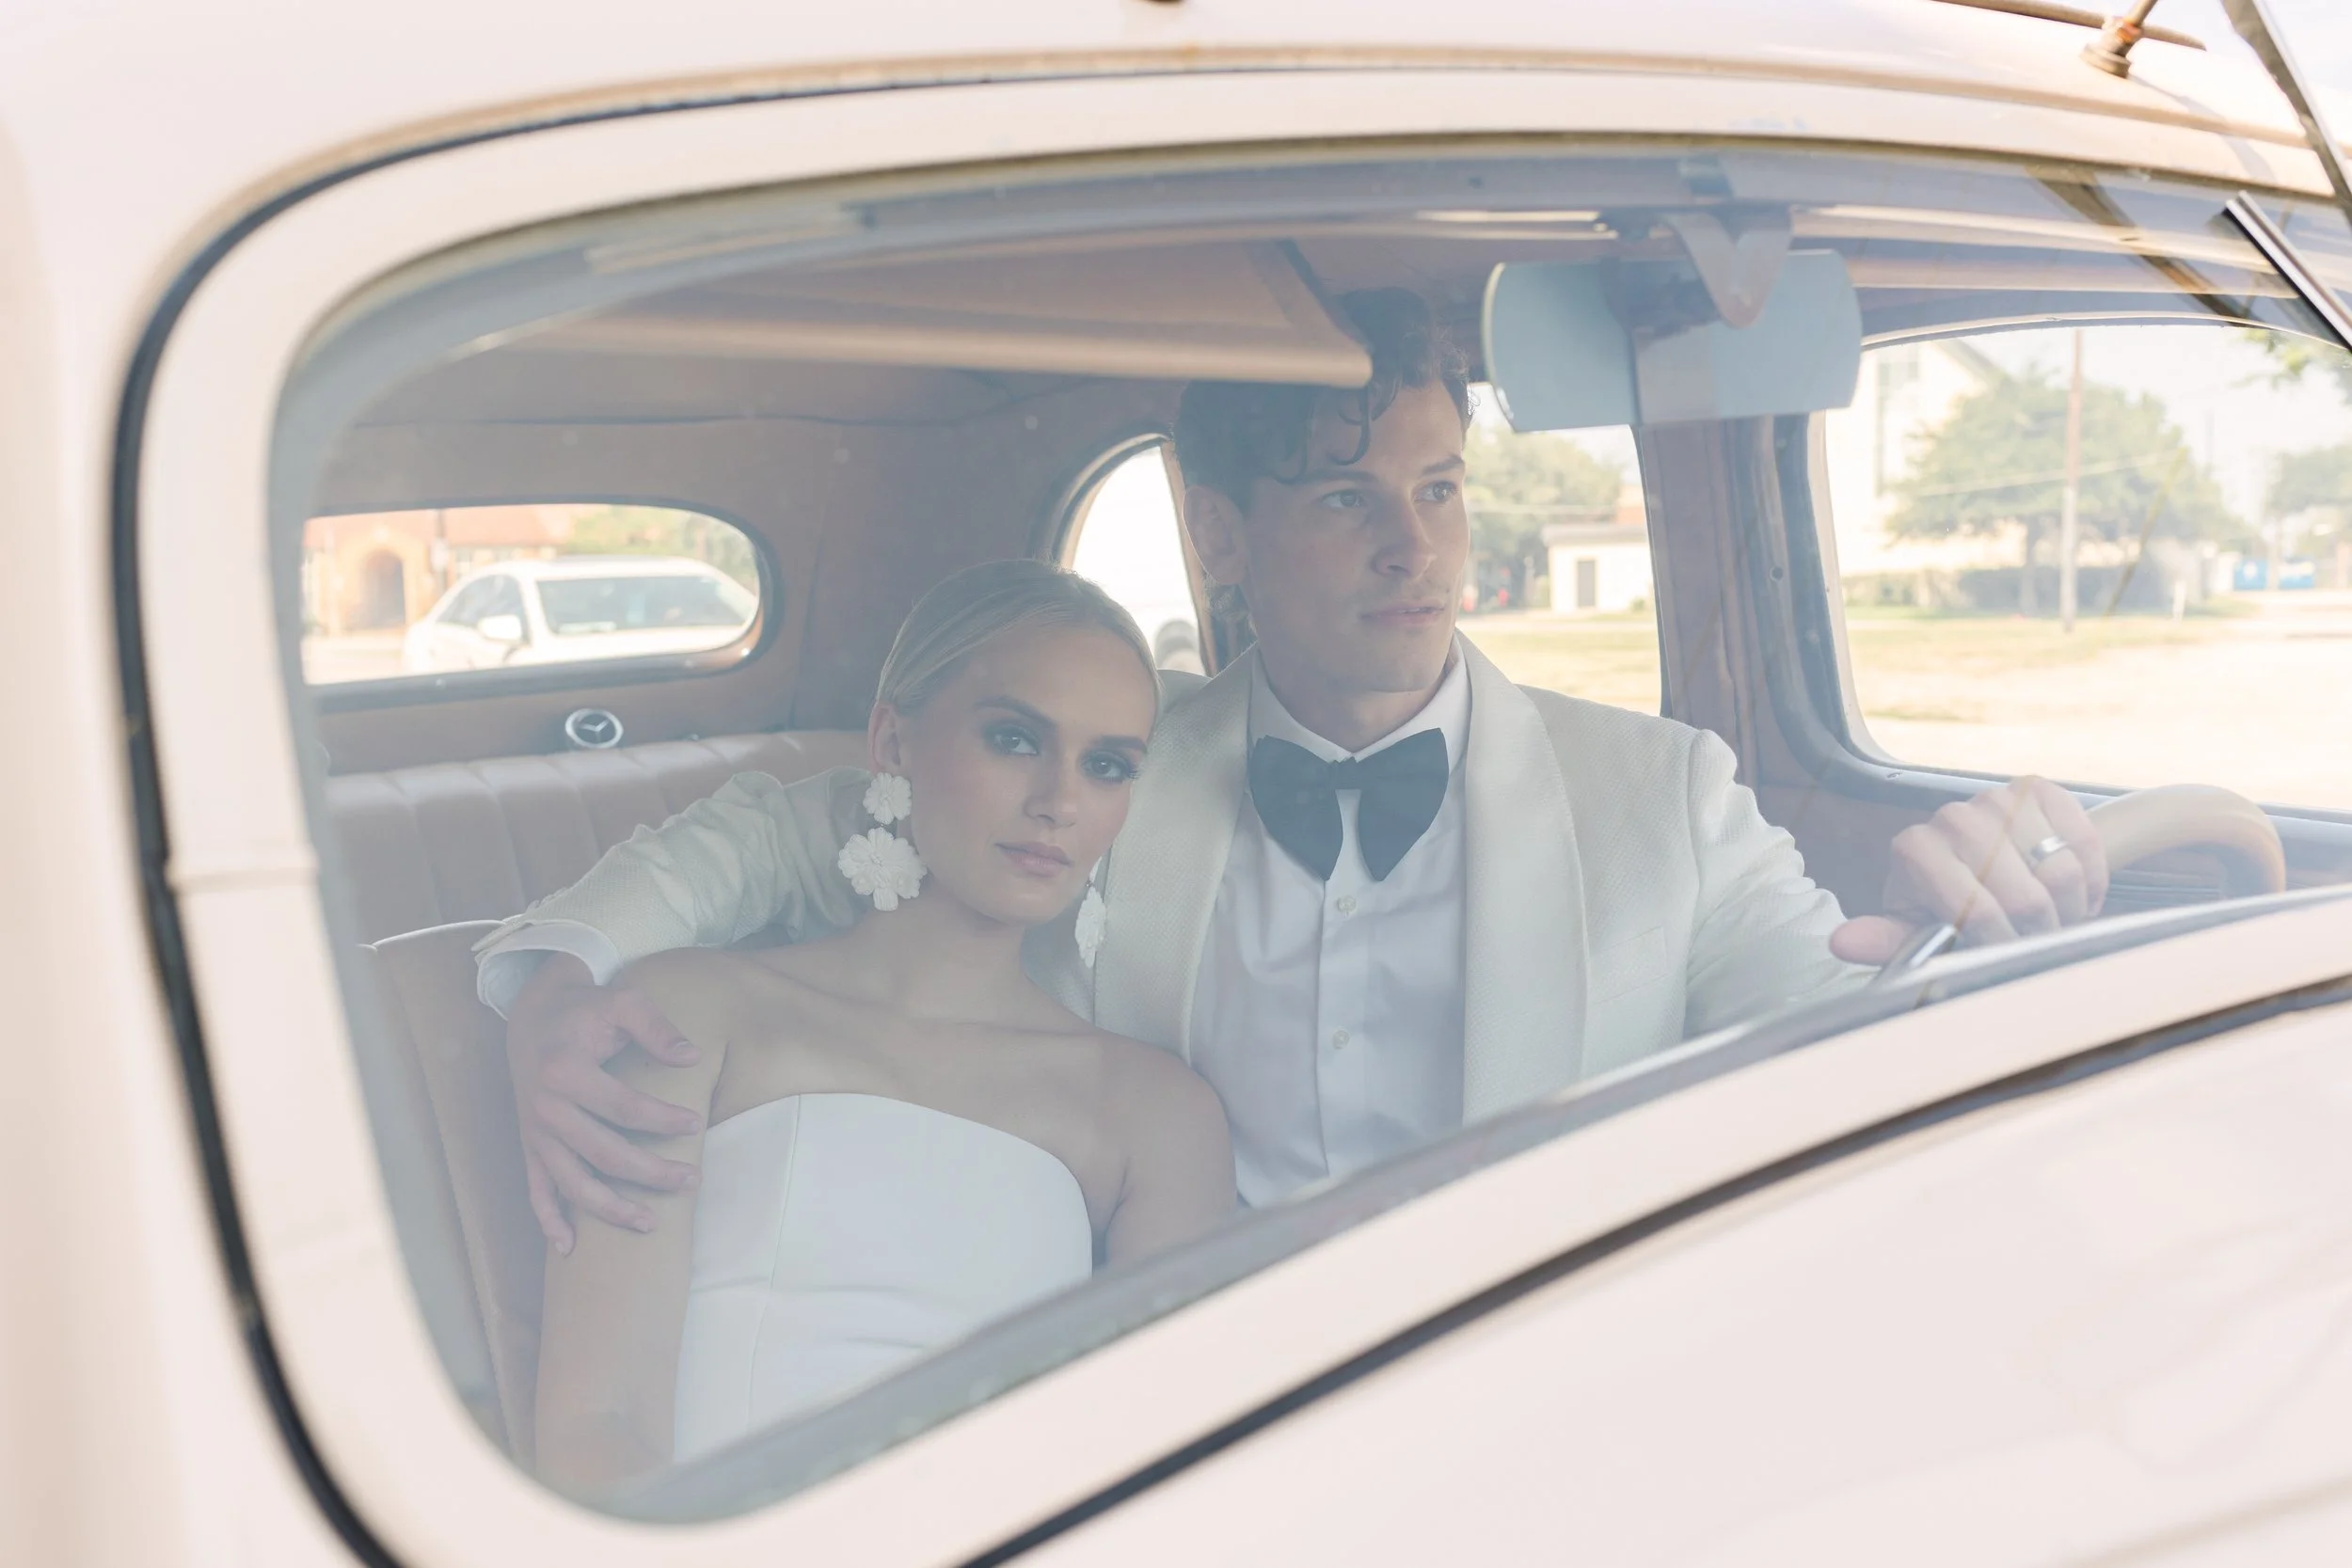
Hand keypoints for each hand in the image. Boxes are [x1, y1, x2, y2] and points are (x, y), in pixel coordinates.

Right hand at [506, 953, 702, 1252]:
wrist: (532, 1015)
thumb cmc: (583, 1009)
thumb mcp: (621, 1002)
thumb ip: (656, 1028)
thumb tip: (691, 1058)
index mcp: (565, 1072)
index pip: (624, 1107)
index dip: (663, 1119)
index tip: (697, 1123)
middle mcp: (545, 1109)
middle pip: (604, 1154)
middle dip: (650, 1173)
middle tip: (691, 1180)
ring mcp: (534, 1133)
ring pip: (573, 1183)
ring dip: (611, 1209)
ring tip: (651, 1224)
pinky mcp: (529, 1147)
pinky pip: (535, 1191)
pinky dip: (549, 1221)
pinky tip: (569, 1248)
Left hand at [1830, 776, 2108, 966]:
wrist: (1985, 867)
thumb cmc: (1945, 908)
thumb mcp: (1914, 931)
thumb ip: (1886, 940)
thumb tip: (1842, 942)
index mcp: (1914, 849)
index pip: (1976, 911)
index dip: (2000, 943)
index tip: (2001, 952)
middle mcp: (1953, 815)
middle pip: (2025, 897)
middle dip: (2037, 931)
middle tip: (2032, 938)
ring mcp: (1997, 797)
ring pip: (2062, 871)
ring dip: (2069, 908)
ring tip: (2051, 917)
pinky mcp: (2041, 789)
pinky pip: (2086, 843)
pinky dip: (2092, 879)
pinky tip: (2071, 892)